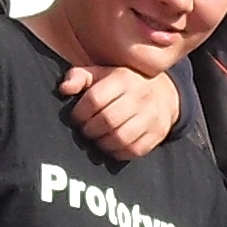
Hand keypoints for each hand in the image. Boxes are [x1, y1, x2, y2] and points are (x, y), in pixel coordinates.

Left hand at [60, 62, 181, 163]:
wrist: (163, 93)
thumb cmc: (121, 85)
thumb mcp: (100, 74)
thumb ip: (79, 77)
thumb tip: (64, 89)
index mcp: (123, 78)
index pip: (94, 99)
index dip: (80, 113)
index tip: (76, 118)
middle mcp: (140, 96)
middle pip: (107, 121)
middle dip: (90, 130)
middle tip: (86, 131)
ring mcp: (152, 116)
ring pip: (120, 138)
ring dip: (103, 143)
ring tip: (98, 139)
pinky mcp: (158, 133)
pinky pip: (134, 150)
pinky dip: (118, 152)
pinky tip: (112, 146)